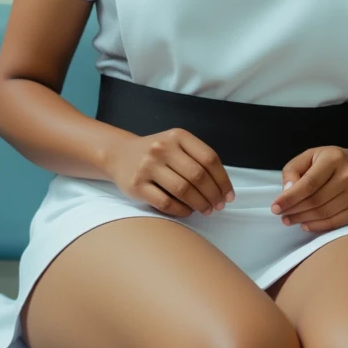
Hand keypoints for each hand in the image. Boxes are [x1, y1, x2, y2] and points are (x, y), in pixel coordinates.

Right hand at [105, 128, 234, 217]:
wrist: (118, 154)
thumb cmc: (156, 153)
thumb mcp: (176, 144)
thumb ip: (197, 158)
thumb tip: (222, 187)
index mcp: (177, 136)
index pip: (209, 158)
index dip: (223, 179)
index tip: (228, 195)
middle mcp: (162, 148)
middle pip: (198, 176)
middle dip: (213, 194)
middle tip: (219, 206)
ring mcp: (147, 166)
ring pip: (183, 190)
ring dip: (200, 204)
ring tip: (207, 210)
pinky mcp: (136, 185)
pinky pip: (166, 203)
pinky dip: (182, 210)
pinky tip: (188, 212)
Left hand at [270, 146, 347, 232]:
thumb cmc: (331, 162)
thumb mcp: (310, 156)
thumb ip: (293, 170)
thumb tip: (286, 191)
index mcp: (334, 158)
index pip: (309, 183)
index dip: (290, 197)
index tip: (275, 207)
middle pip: (315, 200)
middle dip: (294, 210)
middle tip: (281, 215)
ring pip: (324, 213)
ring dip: (302, 219)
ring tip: (290, 220)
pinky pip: (335, 223)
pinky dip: (317, 226)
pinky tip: (305, 224)